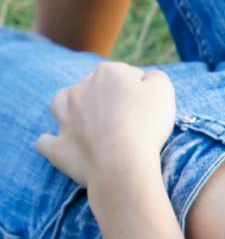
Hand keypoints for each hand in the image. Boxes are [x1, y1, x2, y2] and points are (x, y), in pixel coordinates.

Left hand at [36, 62, 175, 188]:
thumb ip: (156, 77)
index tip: (149, 106)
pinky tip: (61, 143)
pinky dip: (52, 141)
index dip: (139, 89)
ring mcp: (64, 118)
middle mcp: (80, 90)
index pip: (125, 73)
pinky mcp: (57, 146)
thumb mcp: (164, 91)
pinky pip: (46, 141)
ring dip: (71, 109)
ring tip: (88, 122)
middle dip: (106, 98)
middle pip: (93, 87)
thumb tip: (146, 78)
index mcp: (107, 74)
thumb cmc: (145, 125)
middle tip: (127, 118)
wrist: (122, 164)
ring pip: (61, 104)